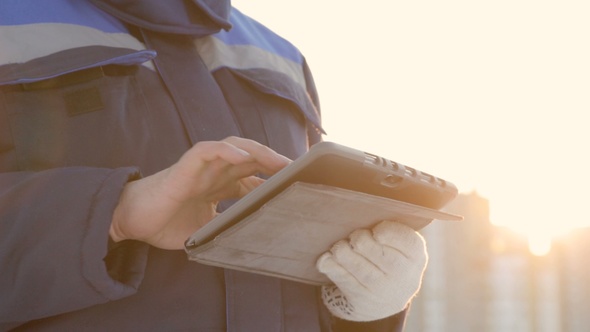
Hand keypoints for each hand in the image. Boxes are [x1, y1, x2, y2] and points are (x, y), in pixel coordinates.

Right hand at [109, 136, 290, 249]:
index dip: (274, 177)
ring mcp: (200, 167)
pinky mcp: (184, 167)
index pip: (253, 174)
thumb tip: (250, 235)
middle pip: (250, 157)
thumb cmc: (165, 222)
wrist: (132, 221)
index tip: (296, 183)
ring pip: (233, 147)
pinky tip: (243, 157)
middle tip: (298, 170)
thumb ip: (227, 225)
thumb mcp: (206, 229)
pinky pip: (206, 150)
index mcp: (219, 184)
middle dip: (275, 161)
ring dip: (258, 151)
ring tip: (279, 161)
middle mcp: (213, 172)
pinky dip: (225, 150)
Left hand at [316, 221, 427, 320]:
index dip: (384, 231)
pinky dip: (329, 263)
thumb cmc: (390, 257)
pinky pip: (339, 275)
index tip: (376, 231)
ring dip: (340, 249)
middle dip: (357, 237)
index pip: (403, 238)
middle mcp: (402, 275)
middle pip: (366, 245)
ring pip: (350, 260)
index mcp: (415, 255)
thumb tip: (354, 215)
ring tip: (341, 247)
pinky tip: (327, 259)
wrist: (387, 300)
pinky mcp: (361, 299)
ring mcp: (381, 289)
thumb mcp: (401, 245)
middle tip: (356, 238)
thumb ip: (388, 229)